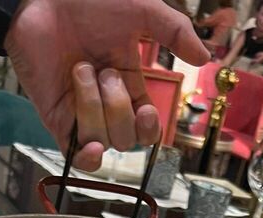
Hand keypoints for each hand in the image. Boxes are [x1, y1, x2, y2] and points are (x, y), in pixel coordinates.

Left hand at [5, 0, 208, 171]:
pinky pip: (76, 156)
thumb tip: (205, 59)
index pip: (147, 128)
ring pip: (103, 142)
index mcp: (130, 84)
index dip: (150, 129)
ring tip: (80, 71)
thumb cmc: (88, 0)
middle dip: (119, 107)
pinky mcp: (56, 118)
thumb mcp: (141, 10)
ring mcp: (81, 113)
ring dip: (94, 106)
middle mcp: (107, 103)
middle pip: (127, 140)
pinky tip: (92, 146)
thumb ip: (174, 32)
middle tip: (104, 70)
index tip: (146, 111)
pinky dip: (87, 157)